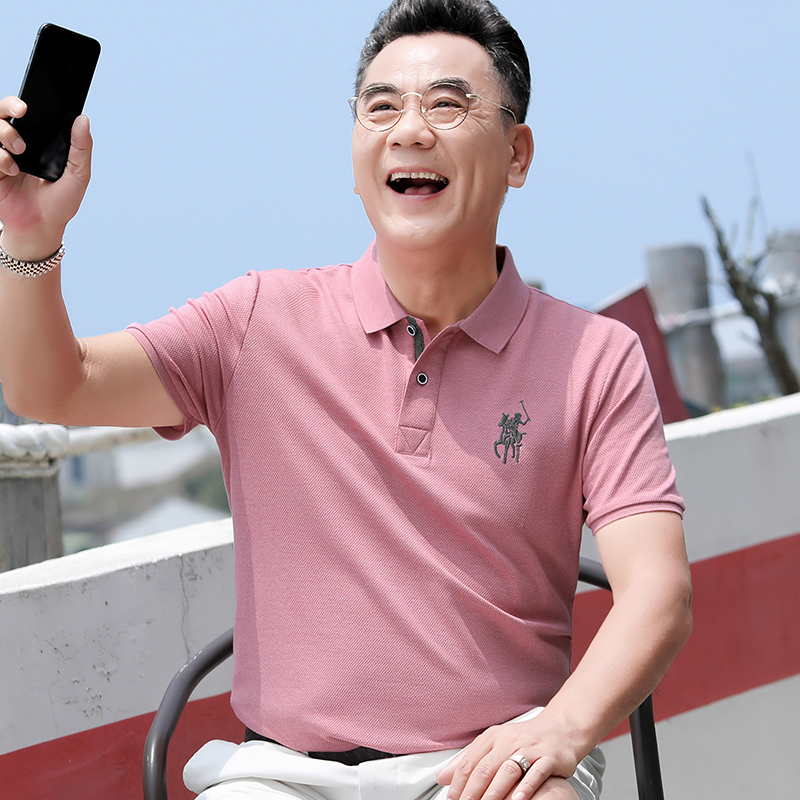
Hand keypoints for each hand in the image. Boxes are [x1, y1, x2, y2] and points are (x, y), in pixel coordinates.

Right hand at [0, 95, 92, 258]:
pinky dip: (0, 157)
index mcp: (38, 142)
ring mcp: (2, 156)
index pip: (26, 114)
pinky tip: (12, 169)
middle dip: (8, 106)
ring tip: (20, 150)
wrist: (42, 227)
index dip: (22, 102)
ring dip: (6, 132)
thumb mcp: (78, 176)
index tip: (29, 103)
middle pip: (2, 112)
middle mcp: (17, 145)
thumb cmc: (61, 202)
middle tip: (21, 111)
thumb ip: (81, 148)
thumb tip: (83, 120)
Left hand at [436, 714, 580, 799]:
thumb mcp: (494, 745)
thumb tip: (442, 777)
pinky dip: (526, 787)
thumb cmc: (524, 739)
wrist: (560, 729)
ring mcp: (528, 748)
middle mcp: (508, 741)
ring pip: (507, 771)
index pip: (469, 762)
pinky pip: (536, 772)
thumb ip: (469, 760)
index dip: (458, 784)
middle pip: (485, 768)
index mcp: (492, 738)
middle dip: (472, 792)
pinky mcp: (548, 756)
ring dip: (494, 793)